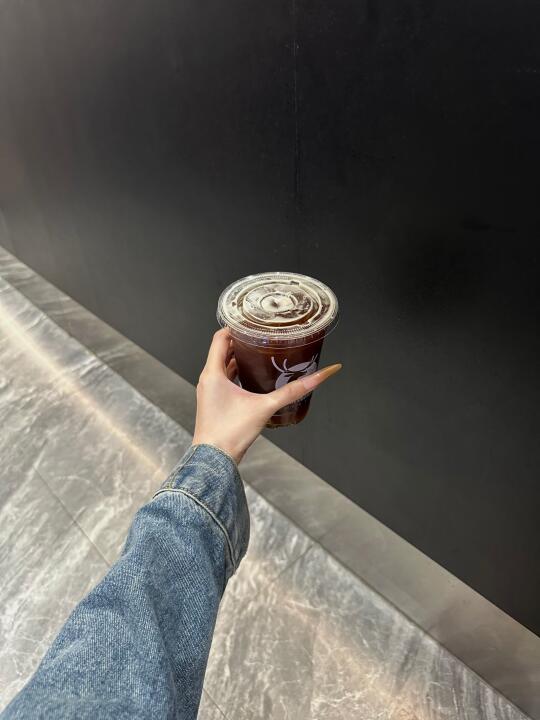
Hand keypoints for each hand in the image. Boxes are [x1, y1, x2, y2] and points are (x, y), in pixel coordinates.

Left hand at [192, 328, 341, 463]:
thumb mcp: (265, 407)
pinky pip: (224, 381)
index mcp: (213, 373)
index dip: (235, 327)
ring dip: (238, 359)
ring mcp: (209, 392)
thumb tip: (319, 376)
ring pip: (223, 366)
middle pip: (222, 351)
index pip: (220, 338)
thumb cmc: (230, 433)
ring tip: (259, 354)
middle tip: (261, 337)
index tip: (251, 322)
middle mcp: (208, 379)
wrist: (214, 460)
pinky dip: (235, 374)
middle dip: (241, 342)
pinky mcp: (214, 403)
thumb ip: (293, 391)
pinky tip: (252, 379)